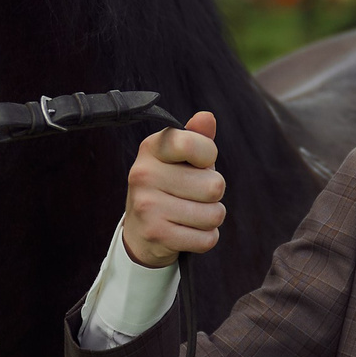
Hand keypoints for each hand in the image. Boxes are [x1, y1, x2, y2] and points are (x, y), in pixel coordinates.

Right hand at [121, 111, 223, 267]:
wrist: (140, 231)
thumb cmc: (169, 187)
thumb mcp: (180, 159)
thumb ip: (197, 137)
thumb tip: (207, 117)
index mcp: (151, 148)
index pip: (194, 144)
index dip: (209, 157)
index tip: (200, 164)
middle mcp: (144, 174)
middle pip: (214, 185)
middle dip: (213, 195)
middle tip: (193, 196)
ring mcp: (147, 205)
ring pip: (214, 214)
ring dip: (210, 218)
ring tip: (191, 214)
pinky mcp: (156, 234)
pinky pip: (207, 239)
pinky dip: (205, 238)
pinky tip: (187, 231)